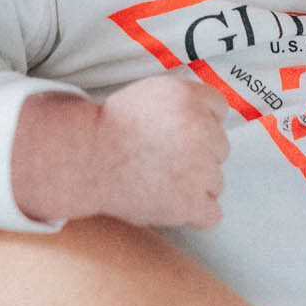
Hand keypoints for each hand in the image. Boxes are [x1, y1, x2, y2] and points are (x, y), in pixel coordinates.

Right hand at [11, 77, 228, 228]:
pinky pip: (213, 214)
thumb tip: (217, 116)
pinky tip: (176, 204)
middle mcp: (200, 131)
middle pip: (221, 147)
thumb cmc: (113, 126)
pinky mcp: (189, 203)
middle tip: (164, 157)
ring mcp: (198, 170)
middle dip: (198, 153)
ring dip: (196, 184)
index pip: (220, 110)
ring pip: (216, 181)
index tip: (177, 132)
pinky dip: (197, 212)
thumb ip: (188, 99)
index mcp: (190, 98)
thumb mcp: (153, 92)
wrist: (85, 157)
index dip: (198, 122)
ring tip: (162, 180)